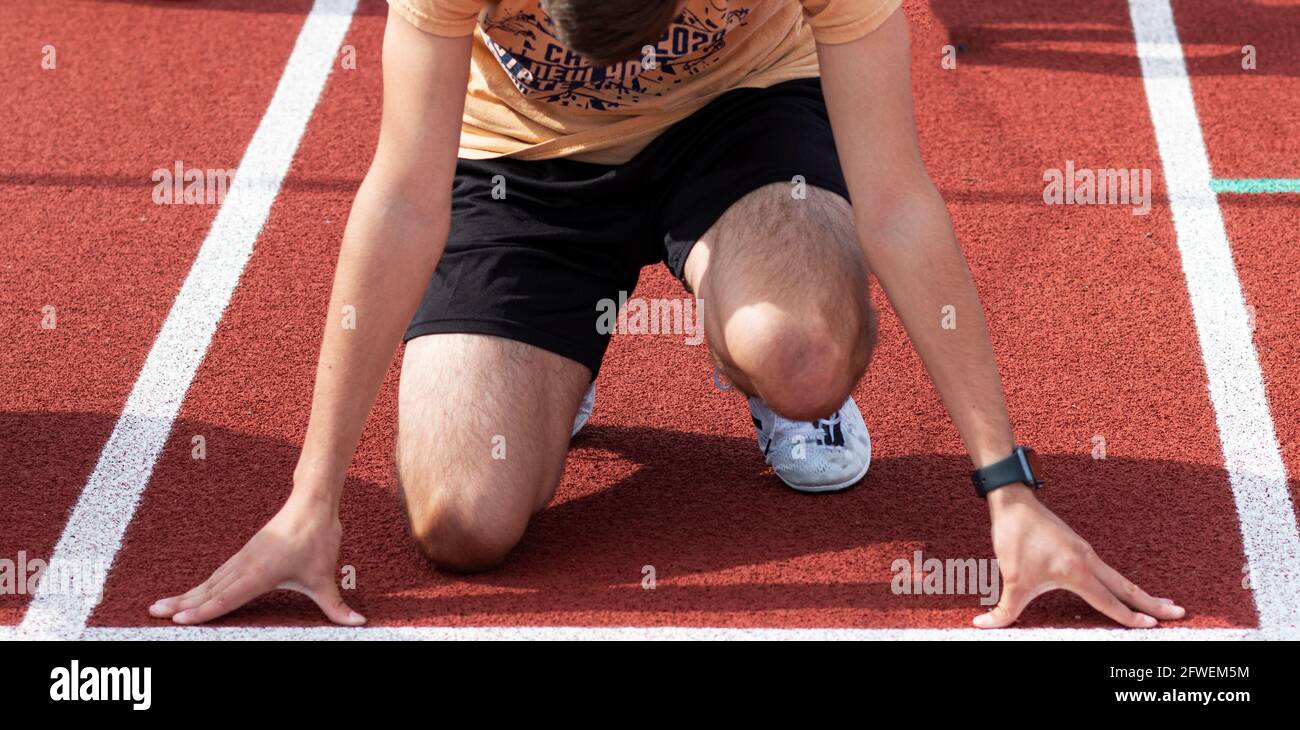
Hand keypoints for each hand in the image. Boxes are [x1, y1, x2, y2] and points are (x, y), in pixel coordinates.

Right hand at [149, 495, 364, 625]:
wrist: (313, 503)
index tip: (179, 620)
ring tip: (161, 606)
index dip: (204, 610)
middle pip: (208, 589)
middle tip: (153, 614)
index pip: (227, 597)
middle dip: (182, 604)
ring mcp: (243, 557)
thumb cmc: (318, 539)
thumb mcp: (326, 578)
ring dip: (186, 594)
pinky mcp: (246, 552)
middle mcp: (245, 565)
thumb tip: (358, 623)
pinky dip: (202, 584)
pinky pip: (218, 572)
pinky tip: (193, 592)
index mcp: (260, 574)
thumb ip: (337, 606)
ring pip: (210, 580)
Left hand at [975, 485, 1185, 628]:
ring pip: (1119, 577)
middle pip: (1126, 587)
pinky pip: (1107, 569)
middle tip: (1179, 614)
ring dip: (1140, 592)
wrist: (1013, 502)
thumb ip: (1003, 610)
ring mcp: (1085, 552)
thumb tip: (982, 626)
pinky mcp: (1078, 547)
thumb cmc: (1014, 537)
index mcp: (1077, 571)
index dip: (1129, 617)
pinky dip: (1122, 581)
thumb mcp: (1011, 579)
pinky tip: (1124, 587)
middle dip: (1152, 603)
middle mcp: (1088, 561)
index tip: (1152, 627)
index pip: (1109, 601)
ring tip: (1161, 604)